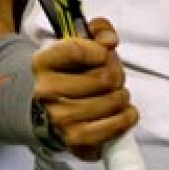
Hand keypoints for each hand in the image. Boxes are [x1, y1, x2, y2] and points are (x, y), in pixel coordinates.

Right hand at [31, 17, 137, 159]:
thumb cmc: (71, 73)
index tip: (104, 54)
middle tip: (113, 78)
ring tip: (117, 95)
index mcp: (43, 62)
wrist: (51, 108)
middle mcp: (46, 91)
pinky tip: (124, 112)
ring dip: (122, 97)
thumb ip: (99, 30)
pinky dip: (125, 119)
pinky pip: (111, 128)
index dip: (100, 51)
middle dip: (117, 75)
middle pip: (103, 78)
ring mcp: (59, 118)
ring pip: (111, 102)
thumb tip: (110, 41)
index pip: (77, 50)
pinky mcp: (73, 139)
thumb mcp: (80, 42)